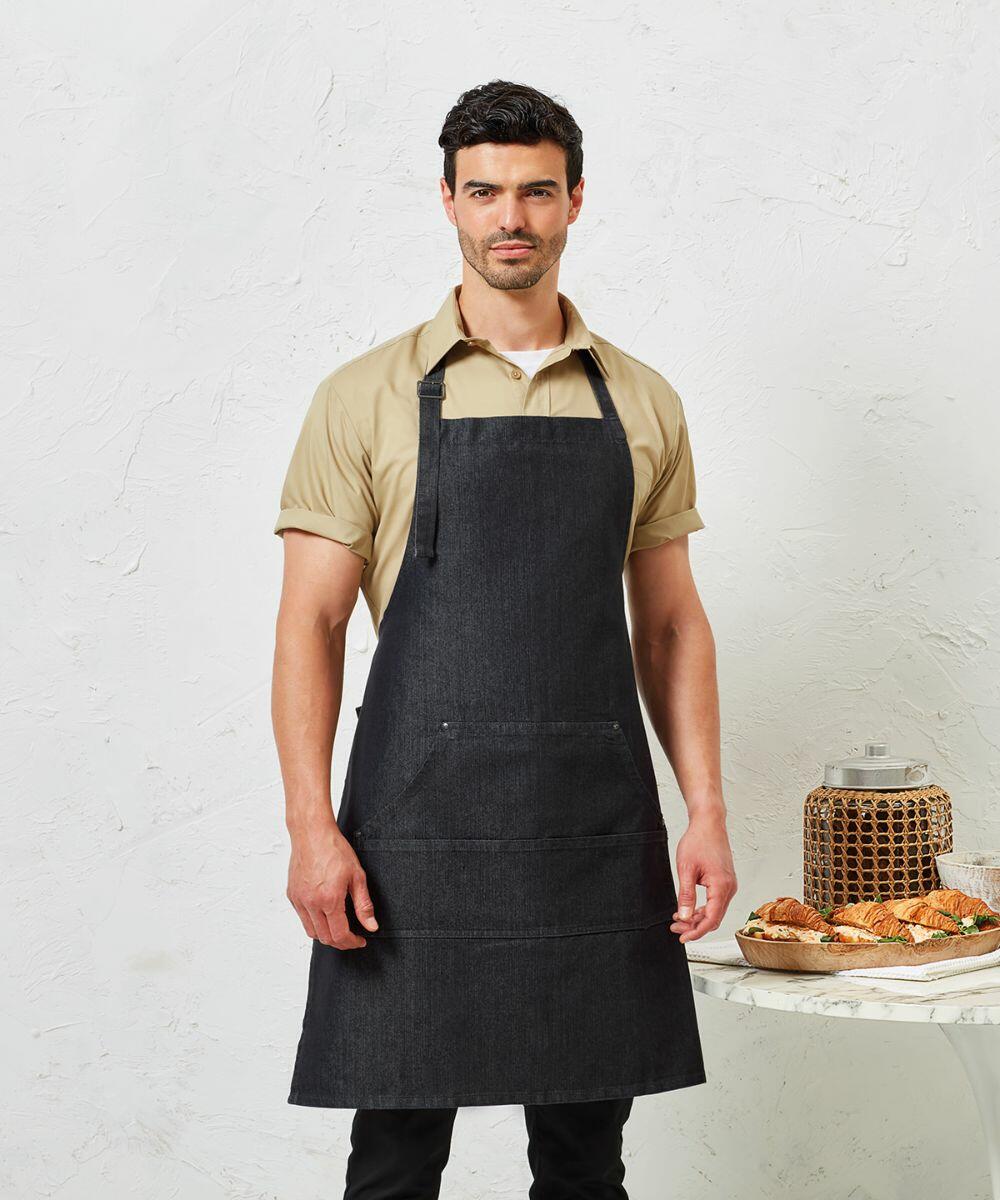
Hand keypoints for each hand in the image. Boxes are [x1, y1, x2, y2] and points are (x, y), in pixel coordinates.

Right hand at [287, 822, 378, 948]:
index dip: (352, 942)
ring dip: (326, 935)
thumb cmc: (334, 849)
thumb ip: (364, 905)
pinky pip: (302, 918)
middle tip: (352, 937)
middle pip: (325, 938)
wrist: (312, 833)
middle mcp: (311, 903)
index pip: (340, 935)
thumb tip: (371, 926)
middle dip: (340, 942)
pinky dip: (314, 922)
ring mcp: (299, 900)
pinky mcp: (292, 895)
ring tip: (339, 928)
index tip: (360, 940)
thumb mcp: (357, 876)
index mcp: (329, 900)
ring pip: (311, 931)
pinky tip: (324, 914)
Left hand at [669, 812, 736, 943]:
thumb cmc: (699, 841)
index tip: (682, 937)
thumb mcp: (686, 869)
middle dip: (695, 926)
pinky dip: (702, 908)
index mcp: (722, 886)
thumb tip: (684, 917)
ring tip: (678, 920)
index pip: (711, 919)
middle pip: (714, 918)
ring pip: (714, 911)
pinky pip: (715, 902)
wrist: (709, 823)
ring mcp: (729, 885)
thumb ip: (686, 895)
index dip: (696, 931)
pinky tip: (688, 909)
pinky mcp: (725, 881)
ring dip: (697, 918)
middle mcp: (729, 888)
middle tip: (675, 929)